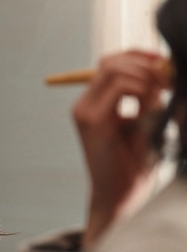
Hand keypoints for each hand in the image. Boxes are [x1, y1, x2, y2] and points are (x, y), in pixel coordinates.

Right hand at [72, 51, 168, 245]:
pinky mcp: (93, 121)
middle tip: (168, 80)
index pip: (112, 63)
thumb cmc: (134, 164)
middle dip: (144, 64)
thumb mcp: (145, 120)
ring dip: (146, 78)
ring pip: (115, 69)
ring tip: (160, 99)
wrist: (121, 196)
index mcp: (94, 104)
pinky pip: (121, 86)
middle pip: (111, 61)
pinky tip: (151, 111)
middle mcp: (84, 105)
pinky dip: (143, 91)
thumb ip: (147, 94)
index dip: (138, 55)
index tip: (164, 61)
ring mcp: (85, 112)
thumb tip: (163, 66)